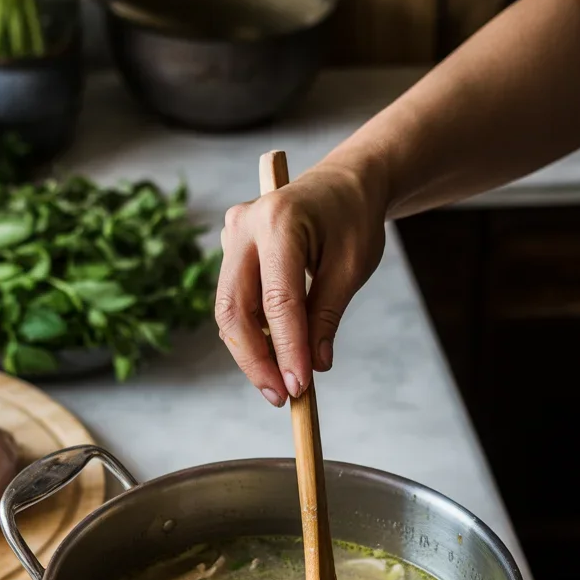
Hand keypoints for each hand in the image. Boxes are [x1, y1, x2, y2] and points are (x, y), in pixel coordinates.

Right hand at [215, 158, 387, 404]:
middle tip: (282, 396)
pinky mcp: (231, 251)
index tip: (301, 387)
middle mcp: (244, 226)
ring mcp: (231, 236)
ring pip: (227, 310)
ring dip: (250, 352)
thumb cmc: (353, 219)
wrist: (343, 183)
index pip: (278, 299)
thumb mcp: (352, 266)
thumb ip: (327, 315)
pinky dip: (251, 334)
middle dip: (255, 359)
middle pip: (234, 308)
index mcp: (280, 221)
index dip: (286, 348)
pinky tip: (274, 357)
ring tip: (281, 384)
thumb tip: (313, 367)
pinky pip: (233, 302)